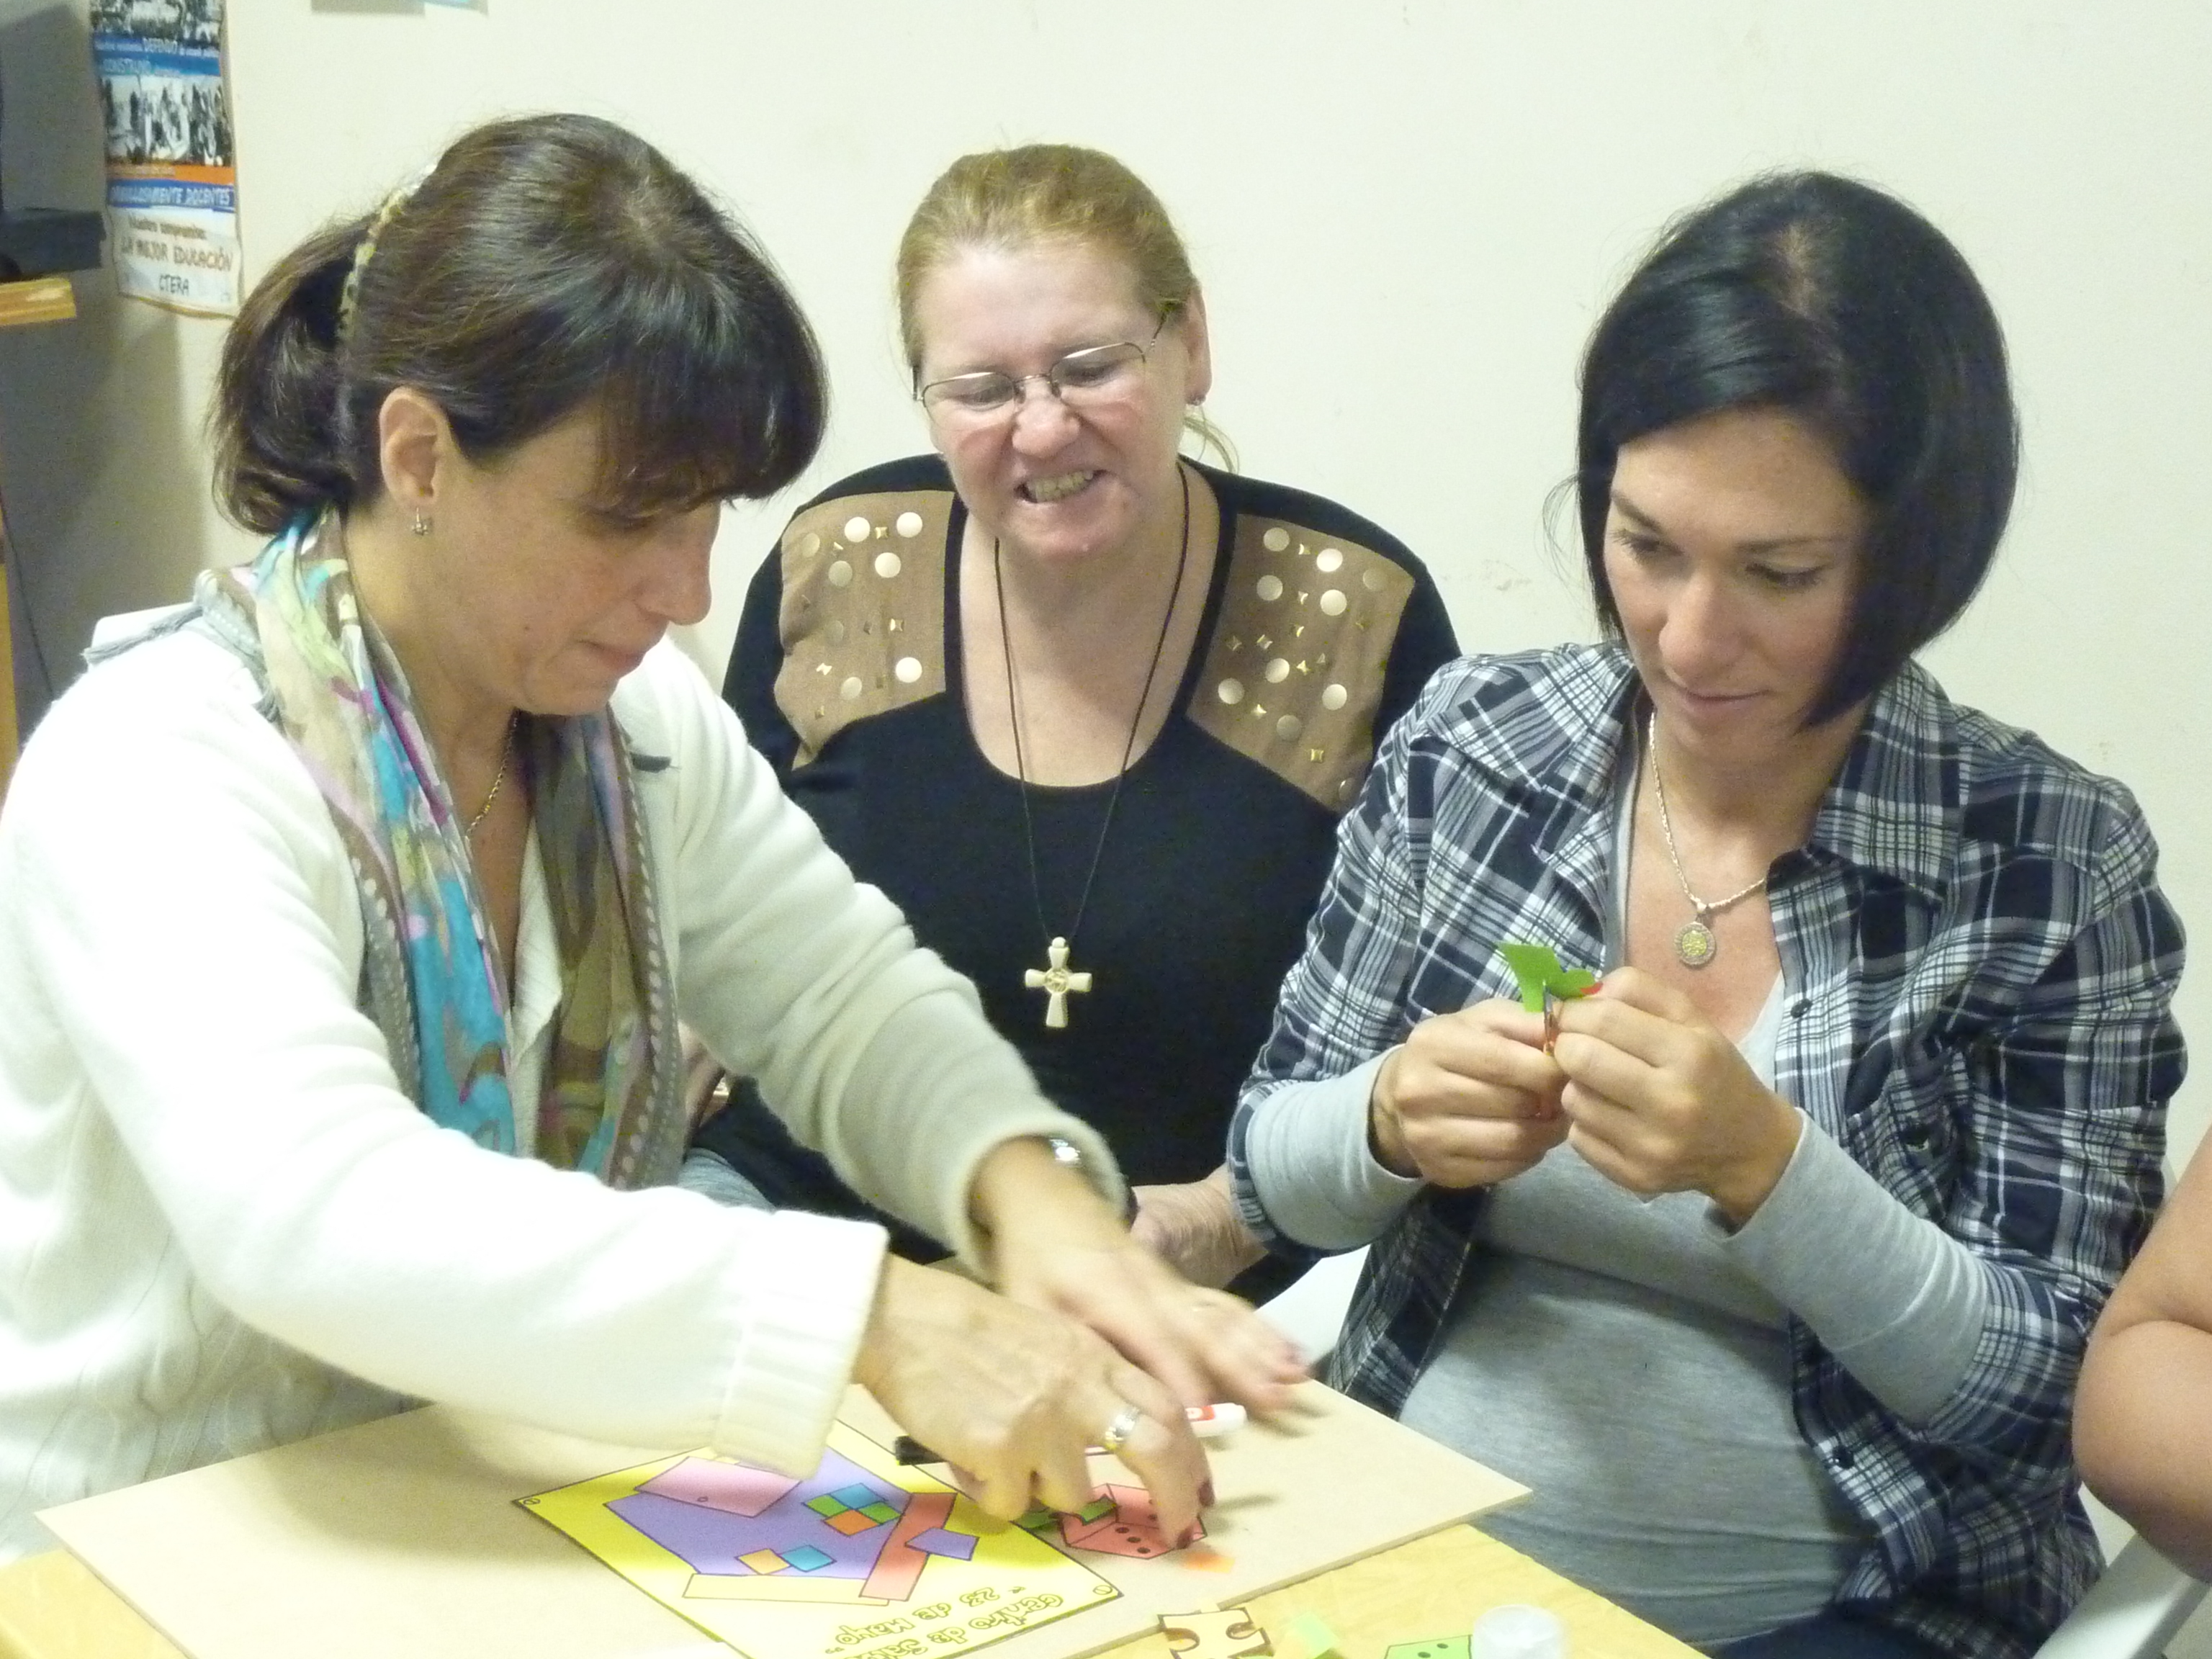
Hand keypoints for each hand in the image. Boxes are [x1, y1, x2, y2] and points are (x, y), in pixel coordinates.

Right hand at [854, 1257, 1208, 1539]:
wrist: (903, 1319)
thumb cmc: (965, 1330)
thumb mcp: (1046, 1340)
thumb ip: (1085, 1380)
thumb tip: (1115, 1436)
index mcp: (1093, 1356)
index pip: (1167, 1407)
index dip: (1190, 1454)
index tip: (1196, 1488)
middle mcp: (1079, 1387)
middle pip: (1155, 1449)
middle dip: (1172, 1495)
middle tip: (1174, 1525)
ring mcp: (1043, 1421)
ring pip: (1073, 1494)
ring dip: (1041, 1490)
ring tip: (1001, 1457)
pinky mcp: (1001, 1450)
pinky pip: (1011, 1504)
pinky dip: (991, 1494)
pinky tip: (967, 1459)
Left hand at [971, 1140, 1305, 1417]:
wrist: (1047, 1196)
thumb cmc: (1033, 1258)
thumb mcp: (1027, 1303)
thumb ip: (1059, 1347)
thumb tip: (1085, 1405)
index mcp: (1109, 1292)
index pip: (1150, 1338)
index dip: (1176, 1374)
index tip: (1203, 1414)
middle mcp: (1152, 1286)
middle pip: (1201, 1327)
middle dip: (1241, 1364)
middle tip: (1277, 1400)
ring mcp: (1173, 1284)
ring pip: (1223, 1316)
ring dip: (1261, 1349)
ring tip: (1298, 1379)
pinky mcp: (1182, 1287)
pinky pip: (1226, 1307)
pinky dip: (1261, 1332)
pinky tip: (1292, 1354)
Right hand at [1369, 999, 1569, 1186]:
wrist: (1400, 1094)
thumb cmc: (1456, 1049)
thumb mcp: (1485, 1021)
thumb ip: (1526, 1022)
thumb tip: (1571, 1035)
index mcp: (1434, 1044)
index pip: (1507, 1061)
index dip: (1551, 1069)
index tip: (1569, 1071)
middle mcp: (1420, 1091)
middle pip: (1513, 1103)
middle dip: (1552, 1101)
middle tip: (1565, 1096)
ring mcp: (1426, 1135)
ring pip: (1513, 1141)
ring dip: (1546, 1132)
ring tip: (1552, 1119)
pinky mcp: (1439, 1169)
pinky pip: (1504, 1169)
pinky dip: (1528, 1155)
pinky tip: (1528, 1139)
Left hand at [1548, 966, 1801, 1223]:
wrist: (1749, 1148)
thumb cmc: (1715, 1073)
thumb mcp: (1693, 1020)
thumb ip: (1640, 991)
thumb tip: (1584, 992)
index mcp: (1690, 1054)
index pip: (1604, 1020)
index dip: (1574, 1012)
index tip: (1569, 1014)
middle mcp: (1672, 1102)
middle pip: (1579, 1059)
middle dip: (1568, 1046)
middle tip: (1577, 1046)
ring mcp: (1652, 1146)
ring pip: (1573, 1099)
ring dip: (1576, 1085)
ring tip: (1600, 1083)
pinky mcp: (1636, 1177)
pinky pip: (1578, 1138)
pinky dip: (1585, 1121)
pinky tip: (1609, 1115)